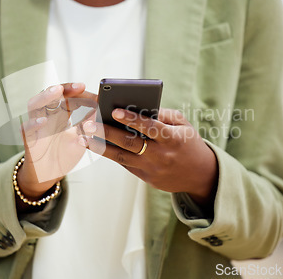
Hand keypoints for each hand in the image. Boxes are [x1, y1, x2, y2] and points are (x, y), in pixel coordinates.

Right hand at [17, 83, 96, 198]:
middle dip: (63, 88)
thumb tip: (104, 111)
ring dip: (45, 97)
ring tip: (57, 92)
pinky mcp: (29, 139)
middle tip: (77, 87)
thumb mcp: (81, 138)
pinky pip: (27, 128)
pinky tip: (43, 121)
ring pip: (34, 105)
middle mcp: (47, 116)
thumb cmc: (64, 154)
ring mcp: (36, 126)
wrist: (48, 175)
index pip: (65, 96)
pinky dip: (33, 123)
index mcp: (60, 114)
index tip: (85, 87)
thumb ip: (90, 125)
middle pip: (50, 95)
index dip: (74, 90)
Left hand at [82, 108, 217, 206]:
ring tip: (83, 137)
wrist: (200, 175)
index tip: (115, 110)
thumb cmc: (188, 142)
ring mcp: (152, 169)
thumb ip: (163, 114)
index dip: (132, 119)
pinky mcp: (146, 178)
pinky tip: (95, 145)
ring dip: (101, 147)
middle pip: (130, 143)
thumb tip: (139, 105)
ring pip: (122, 157)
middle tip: (89, 124)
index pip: (150, 127)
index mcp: (173, 139)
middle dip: (108, 133)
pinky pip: (125, 164)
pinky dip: (110, 154)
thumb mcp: (183, 124)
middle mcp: (161, 155)